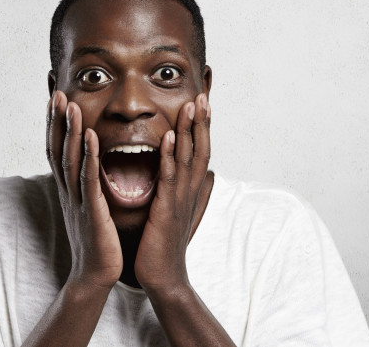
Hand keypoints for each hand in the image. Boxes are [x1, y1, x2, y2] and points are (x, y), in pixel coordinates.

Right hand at [47, 91, 122, 288]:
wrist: (95, 275)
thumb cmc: (96, 241)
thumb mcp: (88, 208)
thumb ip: (87, 186)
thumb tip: (89, 166)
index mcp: (68, 190)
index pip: (57, 150)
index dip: (54, 125)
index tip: (54, 98)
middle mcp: (68, 191)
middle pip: (56, 149)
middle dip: (55, 120)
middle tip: (55, 92)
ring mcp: (77, 200)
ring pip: (69, 159)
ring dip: (69, 130)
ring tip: (70, 104)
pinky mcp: (92, 211)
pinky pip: (88, 179)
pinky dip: (88, 156)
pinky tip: (90, 136)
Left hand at [134, 92, 210, 291]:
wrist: (162, 275)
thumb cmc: (166, 242)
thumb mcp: (178, 210)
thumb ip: (190, 190)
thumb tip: (206, 175)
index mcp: (189, 188)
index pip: (200, 150)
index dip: (202, 125)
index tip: (203, 101)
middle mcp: (189, 190)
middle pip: (201, 148)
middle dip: (202, 120)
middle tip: (203, 93)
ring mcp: (180, 198)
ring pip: (188, 158)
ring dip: (191, 130)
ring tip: (191, 104)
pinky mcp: (166, 208)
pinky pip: (169, 178)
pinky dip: (170, 156)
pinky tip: (170, 137)